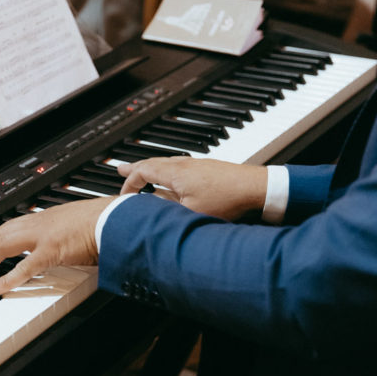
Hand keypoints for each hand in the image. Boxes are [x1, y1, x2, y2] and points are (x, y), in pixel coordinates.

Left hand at [0, 197, 112, 295]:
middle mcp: (37, 224)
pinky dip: (4, 280)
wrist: (118, 219)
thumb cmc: (103, 224)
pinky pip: (22, 268)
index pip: (5, 229)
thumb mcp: (74, 229)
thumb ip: (60, 239)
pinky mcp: (52, 251)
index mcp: (42, 219)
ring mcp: (42, 236)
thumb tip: (54, 251)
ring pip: (1, 247)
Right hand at [118, 157, 266, 220]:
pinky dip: (167, 172)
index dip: (130, 183)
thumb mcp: (190, 213)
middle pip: (152, 162)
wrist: (256, 188)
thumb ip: (167, 210)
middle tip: (121, 169)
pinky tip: (173, 181)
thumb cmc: (227, 200)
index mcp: (175, 173)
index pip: (143, 171)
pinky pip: (179, 167)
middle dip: (135, 168)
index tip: (124, 196)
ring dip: (151, 169)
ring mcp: (197, 165)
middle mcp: (184, 164)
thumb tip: (150, 210)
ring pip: (167, 164)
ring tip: (144, 173)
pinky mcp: (208, 169)